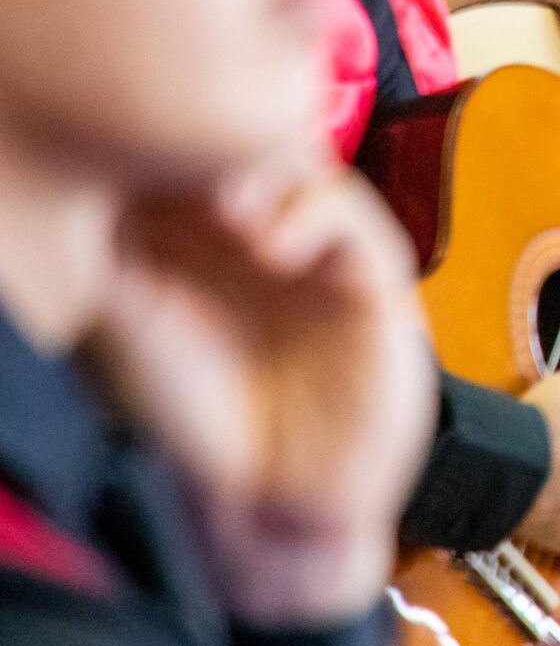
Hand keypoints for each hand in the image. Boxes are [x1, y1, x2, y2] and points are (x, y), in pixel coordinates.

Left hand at [83, 162, 433, 625]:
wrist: (269, 500)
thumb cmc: (199, 424)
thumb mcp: (135, 327)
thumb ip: (122, 254)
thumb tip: (97, 185)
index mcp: (209, 246)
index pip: (198, 166)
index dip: (174, 146)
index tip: (140, 145)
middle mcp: (267, 243)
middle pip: (258, 154)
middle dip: (224, 145)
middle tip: (188, 154)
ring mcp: (324, 259)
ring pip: (309, 175)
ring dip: (270, 177)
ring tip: (229, 205)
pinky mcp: (376, 282)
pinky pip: (356, 226)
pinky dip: (317, 218)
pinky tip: (274, 244)